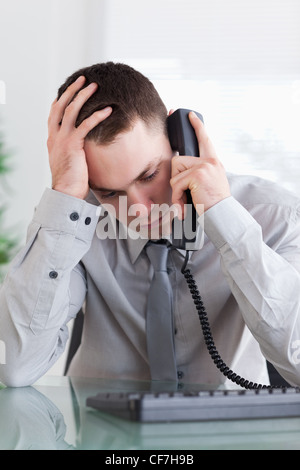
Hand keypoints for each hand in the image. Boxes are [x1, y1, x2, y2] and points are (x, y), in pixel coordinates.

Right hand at [47, 76, 111, 198]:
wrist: (65, 193)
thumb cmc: (71, 182)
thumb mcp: (69, 162)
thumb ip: (73, 151)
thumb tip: (84, 148)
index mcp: (52, 140)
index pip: (54, 114)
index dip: (61, 99)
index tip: (70, 90)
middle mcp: (55, 136)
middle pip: (61, 106)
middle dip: (72, 91)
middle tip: (83, 79)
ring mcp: (62, 139)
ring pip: (71, 110)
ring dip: (83, 96)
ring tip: (94, 86)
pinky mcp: (72, 145)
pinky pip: (85, 125)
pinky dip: (97, 115)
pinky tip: (108, 109)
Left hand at [170, 111, 230, 216]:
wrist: (223, 215)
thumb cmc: (214, 204)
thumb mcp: (211, 183)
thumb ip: (200, 173)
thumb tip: (180, 168)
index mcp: (214, 162)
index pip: (204, 139)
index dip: (197, 126)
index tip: (190, 114)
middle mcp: (210, 161)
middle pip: (178, 160)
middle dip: (176, 179)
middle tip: (184, 193)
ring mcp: (204, 166)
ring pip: (175, 172)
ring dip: (176, 190)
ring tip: (186, 200)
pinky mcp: (197, 175)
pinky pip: (176, 184)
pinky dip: (177, 197)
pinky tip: (184, 204)